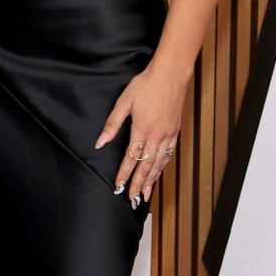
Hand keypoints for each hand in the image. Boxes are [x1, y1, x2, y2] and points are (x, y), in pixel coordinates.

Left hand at [94, 63, 185, 207]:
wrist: (170, 75)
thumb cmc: (145, 85)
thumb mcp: (124, 101)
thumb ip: (112, 123)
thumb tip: (100, 142)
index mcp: (141, 129)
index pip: (131, 158)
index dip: (124, 174)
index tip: (118, 187)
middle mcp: (156, 136)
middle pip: (146, 166)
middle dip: (138, 184)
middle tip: (133, 200)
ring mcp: (167, 135)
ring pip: (158, 164)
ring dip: (151, 180)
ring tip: (145, 195)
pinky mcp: (175, 131)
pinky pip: (168, 155)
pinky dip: (162, 167)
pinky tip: (158, 173)